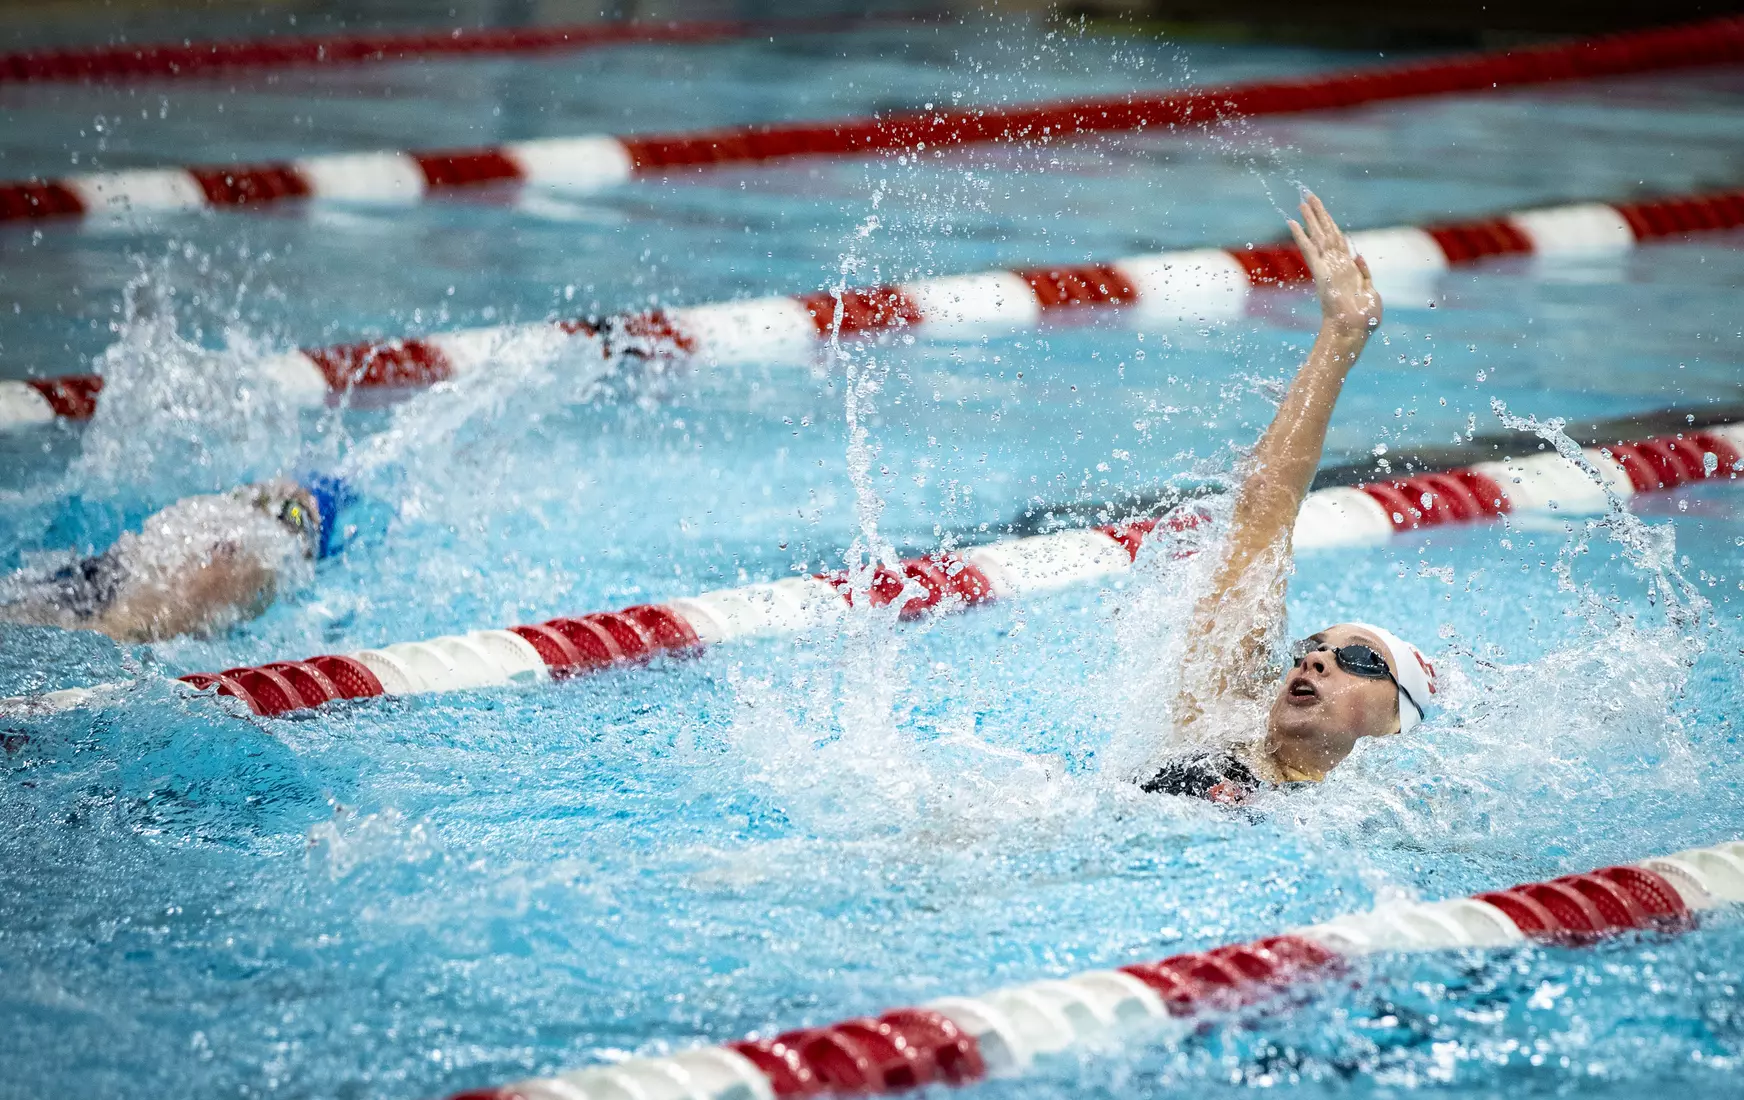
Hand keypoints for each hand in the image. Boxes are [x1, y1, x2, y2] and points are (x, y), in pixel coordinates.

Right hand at [1288, 191, 1380, 340]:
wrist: (1354, 332)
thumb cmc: (1364, 318)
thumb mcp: (1370, 291)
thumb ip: (1364, 273)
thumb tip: (1358, 254)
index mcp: (1347, 270)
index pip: (1337, 240)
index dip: (1330, 224)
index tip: (1322, 211)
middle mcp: (1334, 266)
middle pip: (1325, 233)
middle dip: (1317, 214)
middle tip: (1308, 196)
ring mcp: (1326, 269)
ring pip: (1318, 236)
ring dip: (1310, 218)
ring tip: (1302, 201)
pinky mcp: (1321, 273)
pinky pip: (1310, 250)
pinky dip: (1302, 236)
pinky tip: (1293, 222)